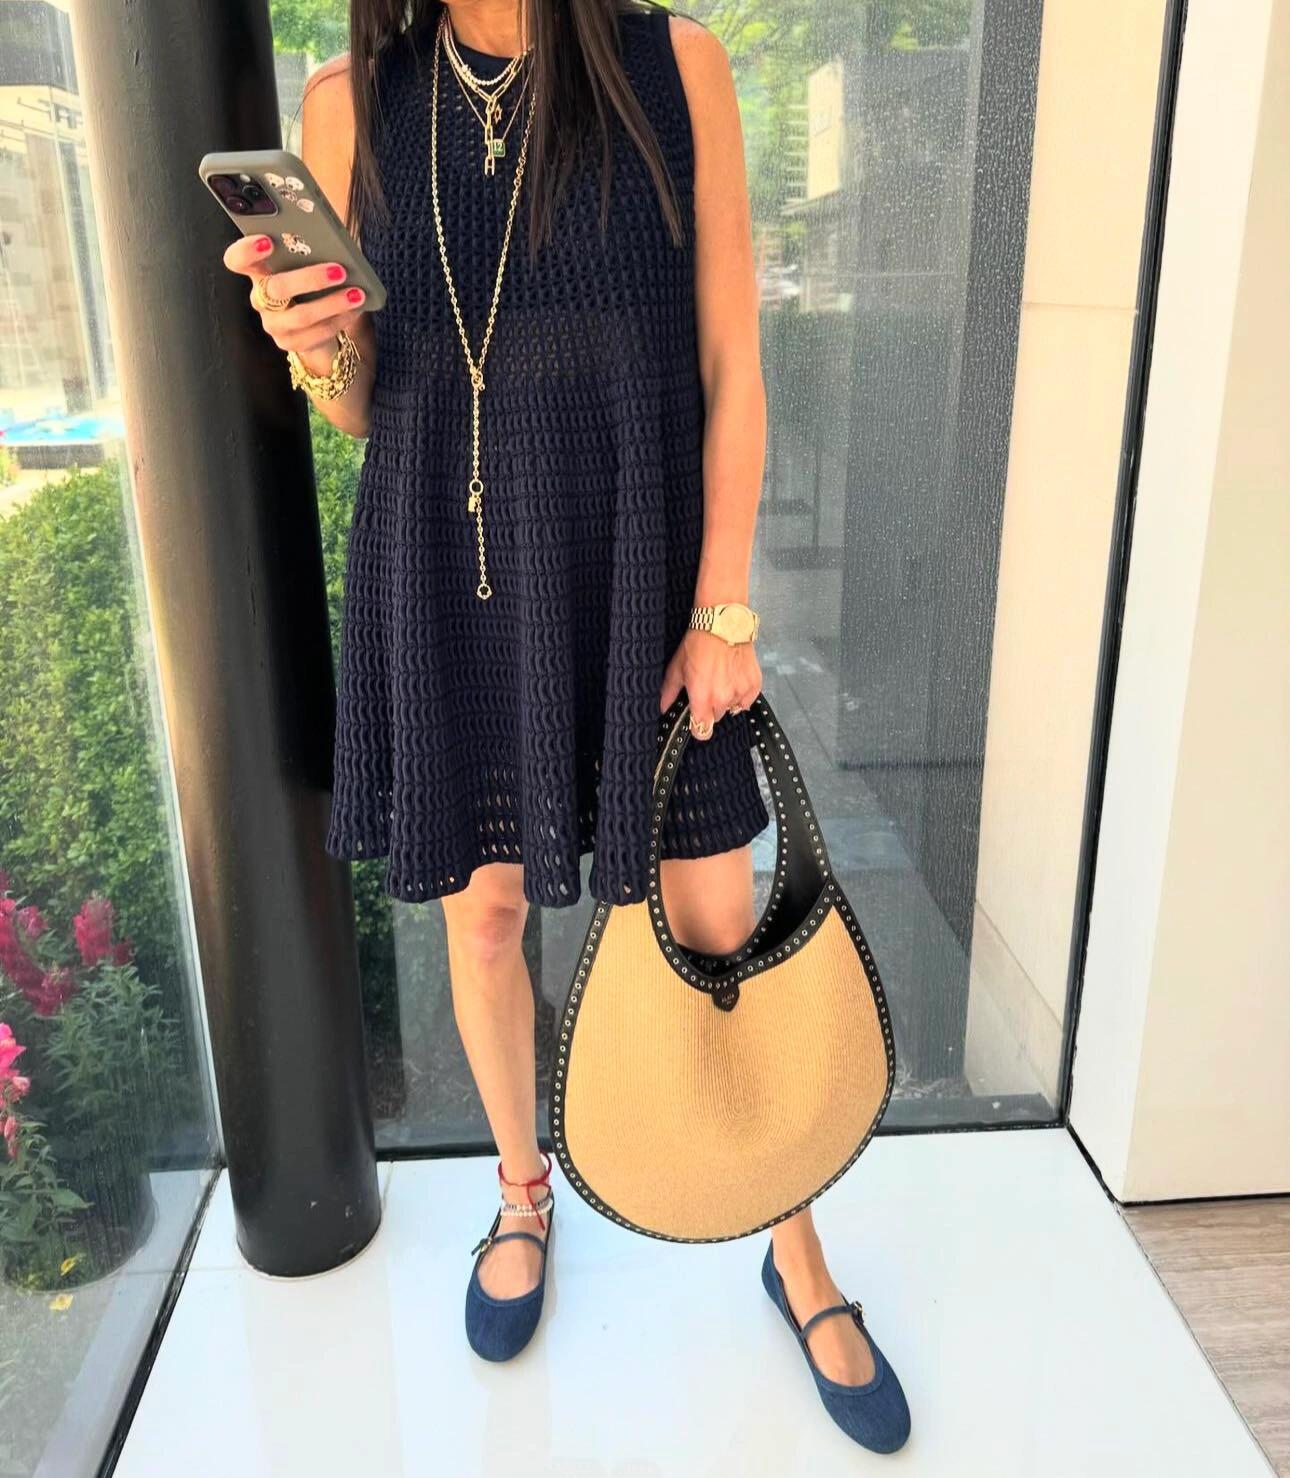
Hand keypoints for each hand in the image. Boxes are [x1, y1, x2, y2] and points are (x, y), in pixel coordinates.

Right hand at [222, 233, 367, 365]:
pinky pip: (316, 334)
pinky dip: (339, 319)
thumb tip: (332, 240)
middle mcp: (260, 298)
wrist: (315, 324)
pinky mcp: (289, 343)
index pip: (237, 260)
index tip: (267, 241)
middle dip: (310, 278)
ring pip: (300, 316)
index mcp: (258, 271)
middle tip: (339, 270)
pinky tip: (355, 309)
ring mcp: (273, 324)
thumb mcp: (307, 263)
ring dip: (332, 303)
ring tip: (357, 293)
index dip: (246, 251)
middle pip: (275, 288)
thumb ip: (309, 249)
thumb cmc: (310, 283)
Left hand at [659, 629, 762, 740]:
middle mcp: (723, 700)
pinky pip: (746, 700)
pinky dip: (741, 693)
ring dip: (726, 699)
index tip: (695, 719)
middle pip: (716, 717)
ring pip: (732, 708)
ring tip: (721, 678)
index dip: (697, 727)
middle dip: (711, 706)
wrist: (723, 624)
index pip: (702, 731)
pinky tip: (733, 678)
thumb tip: (663, 707)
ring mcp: (741, 693)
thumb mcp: (677, 667)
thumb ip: (669, 692)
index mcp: (702, 699)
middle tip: (707, 686)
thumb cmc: (699, 643)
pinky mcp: (754, 685)